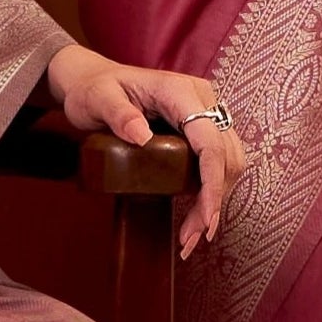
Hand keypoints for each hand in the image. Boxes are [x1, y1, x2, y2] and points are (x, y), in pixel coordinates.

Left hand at [43, 44, 244, 259]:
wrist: (93, 81)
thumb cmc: (93, 89)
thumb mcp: (97, 99)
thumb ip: (117, 113)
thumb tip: (143, 138)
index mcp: (180, 92)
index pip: (210, 143)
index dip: (212, 184)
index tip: (204, 220)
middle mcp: (202, 100)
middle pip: (225, 157)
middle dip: (213, 202)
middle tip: (191, 239)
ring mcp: (205, 113)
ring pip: (228, 162)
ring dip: (215, 200)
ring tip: (192, 235)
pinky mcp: (201, 129)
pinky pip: (217, 161)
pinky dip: (211, 190)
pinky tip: (196, 215)